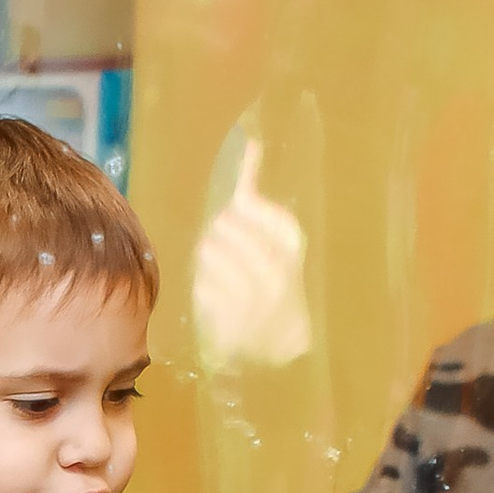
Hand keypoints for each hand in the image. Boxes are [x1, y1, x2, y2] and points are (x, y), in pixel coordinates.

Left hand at [191, 139, 311, 372]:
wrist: (282, 349)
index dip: (240, 203)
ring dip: (209, 263)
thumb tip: (250, 143)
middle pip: (223, 224)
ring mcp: (254, 298)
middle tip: (231, 254)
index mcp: (293, 247)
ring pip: (208, 251)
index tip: (239, 210)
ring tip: (227, 279)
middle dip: (219, 235)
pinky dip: (204, 290)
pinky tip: (221, 301)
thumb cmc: (272, 285)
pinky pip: (200, 285)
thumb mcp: (275, 241)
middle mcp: (278, 271)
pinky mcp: (231, 320)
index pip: (251, 203)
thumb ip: (257, 198)